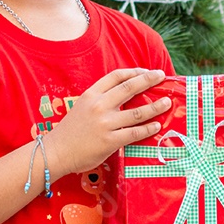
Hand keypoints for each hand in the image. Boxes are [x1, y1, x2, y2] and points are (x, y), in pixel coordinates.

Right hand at [48, 68, 170, 173]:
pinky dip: (148, 129)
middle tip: (161, 76)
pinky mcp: (110, 141)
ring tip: (167, 103)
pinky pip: (135, 133)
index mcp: (92, 94)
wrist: (56, 152)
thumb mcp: (82, 107)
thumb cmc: (70, 131)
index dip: (134, 72)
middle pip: (130, 88)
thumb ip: (100, 100)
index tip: (146, 71)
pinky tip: (157, 125)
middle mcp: (99, 106)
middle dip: (149, 80)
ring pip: (137, 112)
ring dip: (155, 106)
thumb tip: (125, 97)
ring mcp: (105, 123)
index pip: (116, 76)